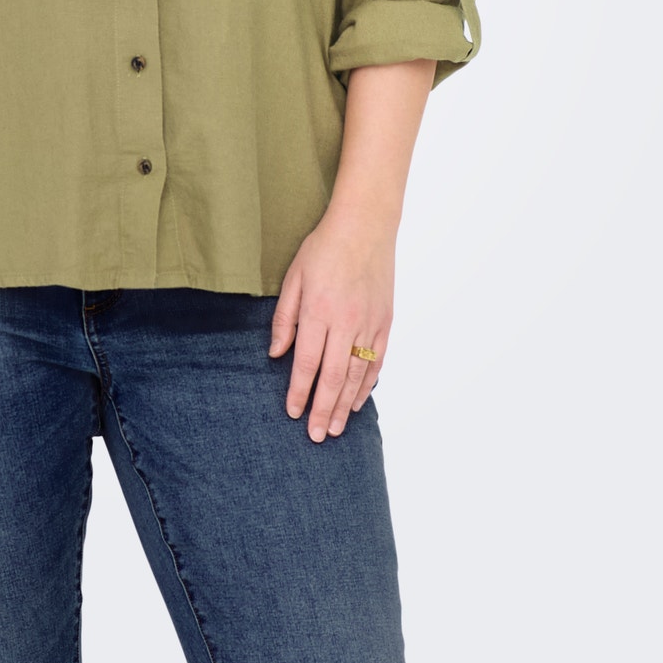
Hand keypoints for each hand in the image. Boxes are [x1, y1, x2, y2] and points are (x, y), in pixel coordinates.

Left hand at [267, 215, 393, 441]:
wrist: (365, 226)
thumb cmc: (323, 248)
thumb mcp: (293, 276)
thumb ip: (284, 318)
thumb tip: (277, 353)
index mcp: (318, 311)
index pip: (307, 363)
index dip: (299, 391)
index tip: (293, 413)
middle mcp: (345, 322)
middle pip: (334, 377)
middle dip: (323, 409)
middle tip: (316, 436)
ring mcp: (369, 324)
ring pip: (357, 375)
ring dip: (345, 405)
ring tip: (335, 429)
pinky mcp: (385, 322)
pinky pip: (376, 361)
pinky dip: (368, 385)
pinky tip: (358, 402)